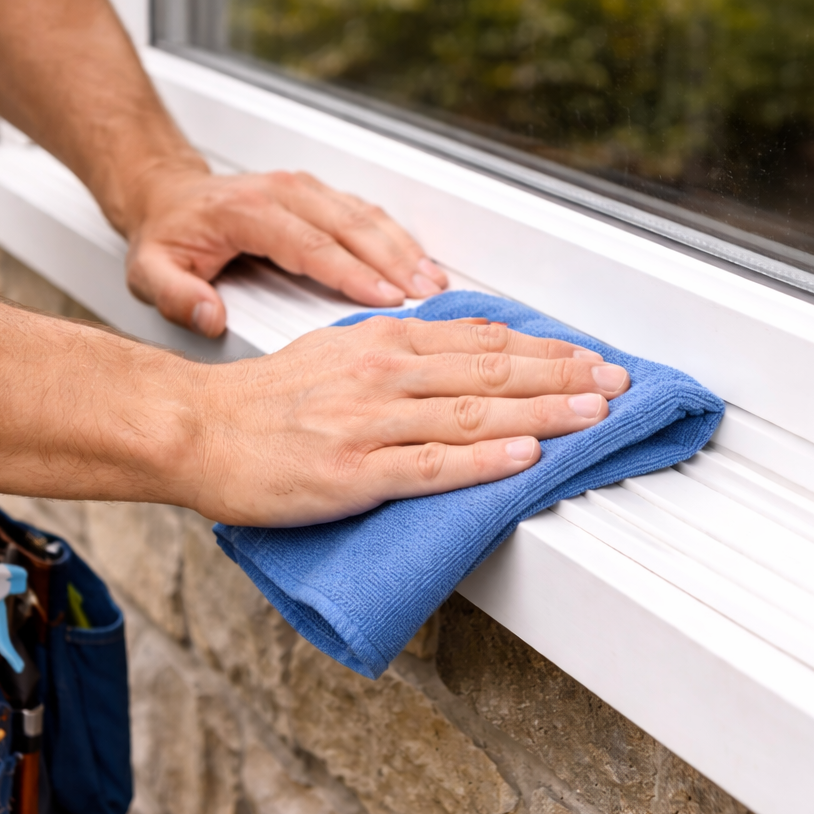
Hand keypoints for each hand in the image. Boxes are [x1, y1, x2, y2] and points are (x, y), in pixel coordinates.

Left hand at [124, 166, 448, 335]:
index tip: (383, 298)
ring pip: (365, 215)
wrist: (168, 195)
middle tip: (425, 294)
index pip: (309, 244)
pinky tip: (418, 262)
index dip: (350, 271)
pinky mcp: (319, 194)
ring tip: (433, 281)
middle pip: (350, 225)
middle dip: (393, 260)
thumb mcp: (148, 271)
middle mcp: (283, 191)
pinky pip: (365, 212)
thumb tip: (209, 316)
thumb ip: (175, 296)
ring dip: (402, 247)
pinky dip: (396, 237)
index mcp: (247, 210)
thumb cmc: (166, 236)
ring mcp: (304, 188)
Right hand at [187, 316, 630, 523]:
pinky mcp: (353, 472)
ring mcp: (370, 423)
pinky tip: (526, 460)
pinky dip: (485, 462)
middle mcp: (383, 374)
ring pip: (474, 414)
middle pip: (491, 372)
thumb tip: (461, 350)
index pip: (481, 341)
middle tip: (617, 382)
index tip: (590, 357)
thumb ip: (400, 351)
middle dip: (564, 377)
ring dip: (544, 413)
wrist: (196, 429)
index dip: (545, 350)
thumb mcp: (339, 350)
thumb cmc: (265, 399)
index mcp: (382, 342)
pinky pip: (431, 466)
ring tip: (595, 415)